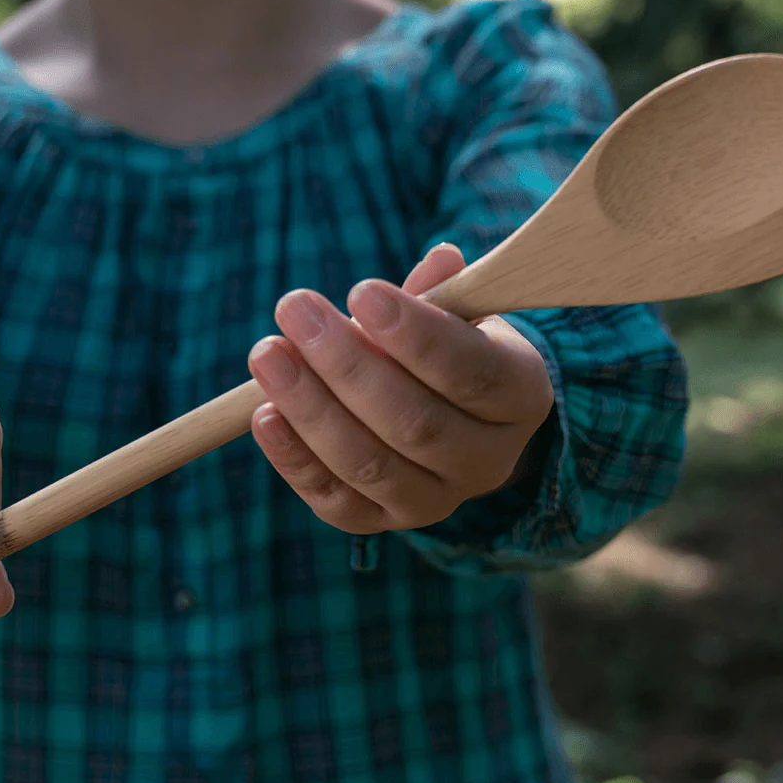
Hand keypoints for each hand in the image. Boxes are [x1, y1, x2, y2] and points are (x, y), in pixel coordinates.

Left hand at [247, 243, 554, 534]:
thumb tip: (441, 261)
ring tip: (268, 354)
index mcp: (518, 398)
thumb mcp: (461, 316)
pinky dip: (294, 458)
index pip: (472, 371)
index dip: (416, 335)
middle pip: (416, 423)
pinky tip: (264, 414)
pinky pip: (334, 499)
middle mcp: (488, 461)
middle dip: (347, 365)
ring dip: (310, 407)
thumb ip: (444, 293)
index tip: (361, 291)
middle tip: (296, 309)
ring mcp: (435, 501)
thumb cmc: (452, 350)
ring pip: (370, 464)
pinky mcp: (382, 521)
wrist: (456, 423)